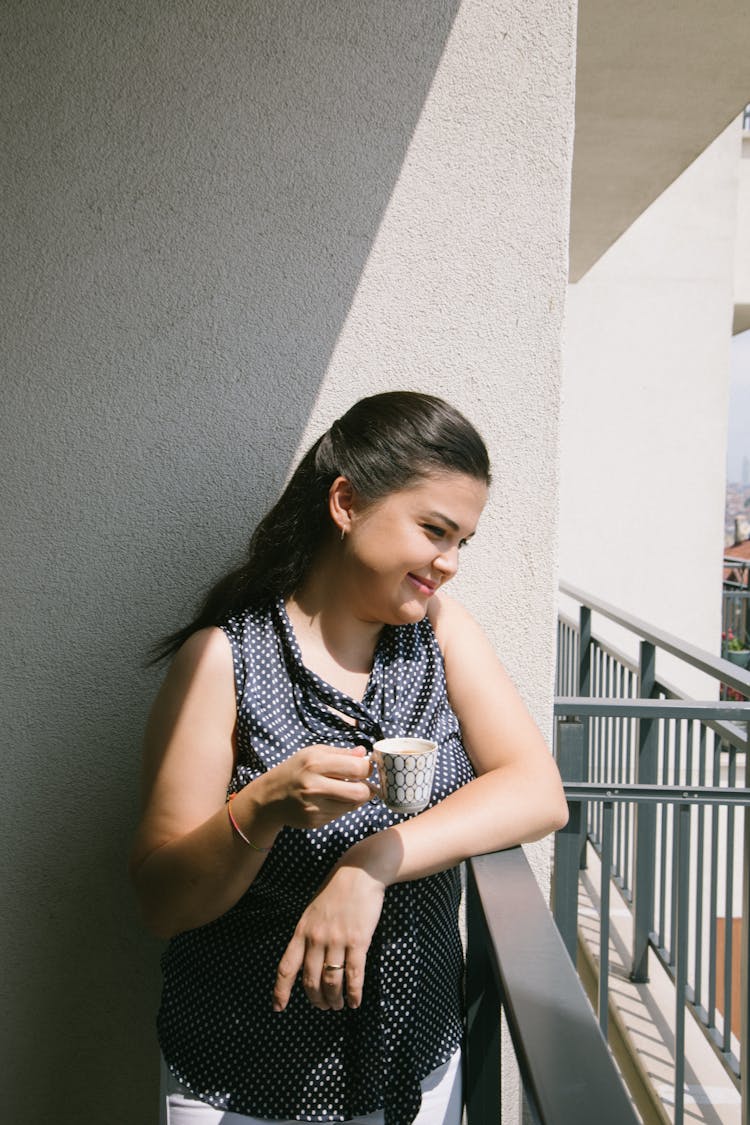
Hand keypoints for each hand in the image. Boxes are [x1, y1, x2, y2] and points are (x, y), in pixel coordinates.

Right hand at [255, 744, 373, 832]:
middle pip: (360, 793)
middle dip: (368, 788)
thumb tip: (364, 753)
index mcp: (315, 763)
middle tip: (364, 783)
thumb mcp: (314, 753)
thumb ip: (341, 753)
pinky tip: (331, 799)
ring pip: (353, 806)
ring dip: (355, 798)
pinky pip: (340, 814)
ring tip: (346, 789)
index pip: (357, 768)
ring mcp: (314, 806)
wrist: (270, 797)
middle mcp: (314, 786)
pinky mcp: (314, 821)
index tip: (367, 768)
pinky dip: (341, 806)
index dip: (368, 768)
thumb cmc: (296, 769)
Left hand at [273, 864, 384, 1011]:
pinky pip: (354, 975)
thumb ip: (307, 935)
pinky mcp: (358, 940)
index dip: (281, 991)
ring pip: (332, 982)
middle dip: (316, 1000)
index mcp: (302, 931)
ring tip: (337, 1005)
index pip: (286, 967)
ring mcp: (337, 940)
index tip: (278, 1008)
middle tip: (323, 1007)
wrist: (359, 872)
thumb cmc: (335, 892)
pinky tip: (354, 1003)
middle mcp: (316, 938)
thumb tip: (304, 962)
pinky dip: (354, 994)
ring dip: (334, 999)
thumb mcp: (312, 912)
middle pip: (311, 981)